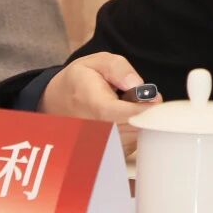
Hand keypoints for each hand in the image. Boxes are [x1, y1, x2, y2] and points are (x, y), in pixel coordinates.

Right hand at [40, 52, 161, 152]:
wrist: (58, 101)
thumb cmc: (79, 81)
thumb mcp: (97, 62)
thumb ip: (119, 68)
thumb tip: (136, 84)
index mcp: (91, 102)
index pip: (122, 114)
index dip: (144, 108)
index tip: (155, 99)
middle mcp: (93, 127)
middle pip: (131, 128)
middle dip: (146, 114)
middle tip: (148, 100)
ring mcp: (97, 143)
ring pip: (133, 139)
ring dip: (142, 123)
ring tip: (134, 108)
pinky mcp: (104, 151)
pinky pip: (129, 145)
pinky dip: (136, 132)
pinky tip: (129, 119)